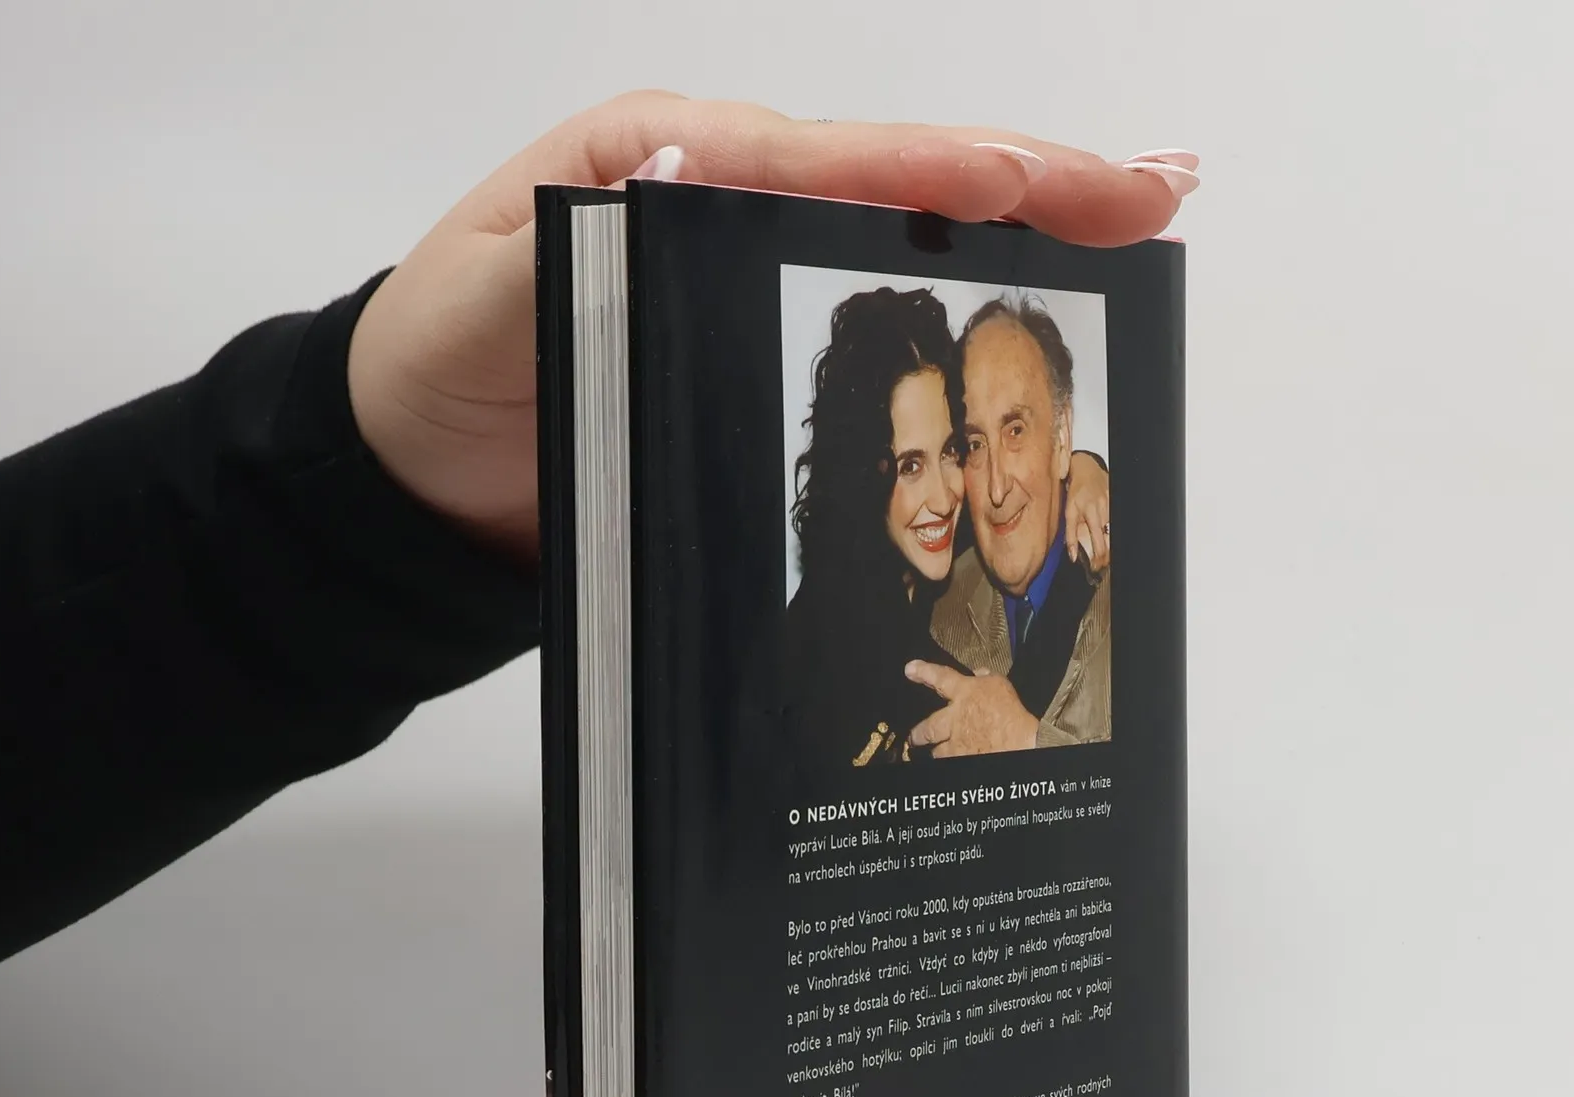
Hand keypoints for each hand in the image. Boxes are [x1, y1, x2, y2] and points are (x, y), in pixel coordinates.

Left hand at [348, 93, 1197, 558]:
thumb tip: (699, 175)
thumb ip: (579, 242)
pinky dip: (969, 294)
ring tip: (1139, 220)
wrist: (418, 461)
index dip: (932, 173)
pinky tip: (1045, 292)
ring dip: (1030, 227)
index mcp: (665, 163)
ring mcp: (752, 266)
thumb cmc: (441, 360)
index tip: (1026, 186)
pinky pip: (876, 301)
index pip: (823, 159)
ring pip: (907, 233)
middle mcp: (725, 195)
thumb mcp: (487, 291)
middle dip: (1033, 179)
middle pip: (898, 179)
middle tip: (1155, 187)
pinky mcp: (760, 337)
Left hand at [905, 660, 1039, 756]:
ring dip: (939, 752)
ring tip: (938, 753)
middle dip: (918, 734)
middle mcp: (953, 718)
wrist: (1019, 741)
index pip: (939, 677)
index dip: (923, 672)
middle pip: (927, 728)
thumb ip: (986, 678)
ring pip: (938, 752)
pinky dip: (952, 760)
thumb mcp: (1001, 685)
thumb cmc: (1012, 713)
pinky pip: (951, 761)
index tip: (910, 669)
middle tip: (914, 737)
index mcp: (964, 693)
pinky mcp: (961, 759)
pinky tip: (955, 759)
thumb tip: (979, 672)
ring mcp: (956, 742)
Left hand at [1065, 450, 1111, 572]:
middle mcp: (1105, 511)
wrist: (1087, 469)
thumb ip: (1070, 535)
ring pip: (1115, 533)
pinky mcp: (1116, 502)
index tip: (1095, 568)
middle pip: (1110, 542)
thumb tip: (1072, 556)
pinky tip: (1109, 540)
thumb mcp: (1068, 513)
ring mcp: (1113, 506)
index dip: (1099, 559)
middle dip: (1106, 557)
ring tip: (1105, 556)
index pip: (1099, 544)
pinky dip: (1113, 534)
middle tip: (1101, 565)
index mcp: (1092, 515)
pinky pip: (1117, 522)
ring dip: (1110, 546)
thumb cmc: (1076, 492)